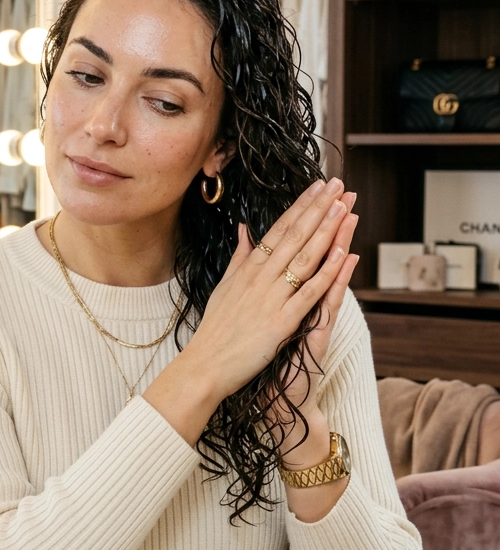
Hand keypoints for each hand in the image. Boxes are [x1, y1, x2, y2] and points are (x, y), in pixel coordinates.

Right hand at [144, 177, 358, 446]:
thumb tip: (245, 230)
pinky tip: (343, 252)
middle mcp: (261, 277)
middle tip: (338, 184)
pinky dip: (327, 272)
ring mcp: (272, 297)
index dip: (301, 205)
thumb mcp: (224, 286)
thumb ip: (239, 257)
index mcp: (248, 268)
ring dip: (326, 230)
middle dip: (319, 208)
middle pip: (295, 235)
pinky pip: (309, 291)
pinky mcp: (282, 320)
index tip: (318, 186)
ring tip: (343, 206)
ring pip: (305, 256)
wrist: (204, 365)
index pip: (279, 229)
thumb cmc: (214, 330)